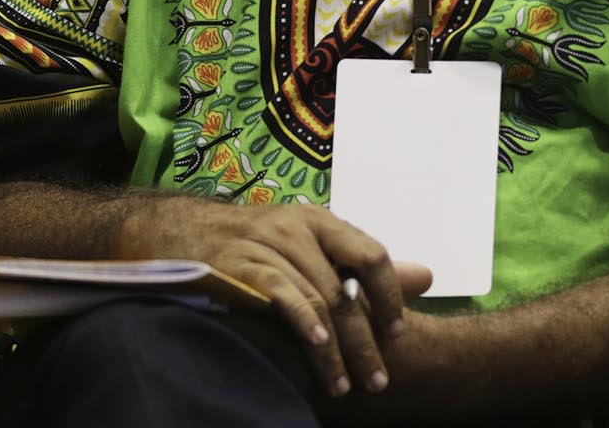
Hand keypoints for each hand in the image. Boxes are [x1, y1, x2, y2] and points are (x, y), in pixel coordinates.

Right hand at [130, 195, 430, 400]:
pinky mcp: (240, 265)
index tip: (398, 335)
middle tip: (378, 381)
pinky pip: (281, 294)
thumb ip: (364, 265)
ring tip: (344, 386)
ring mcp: (268, 243)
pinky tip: (317, 348)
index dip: (390, 296)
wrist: (181, 233)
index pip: (372, 255)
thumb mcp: (312, 248)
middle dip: (365, 341)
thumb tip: (427, 277)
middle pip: (347, 289)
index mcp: (321, 221)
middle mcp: (298, 226)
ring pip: (318, 299)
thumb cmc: (254, 247)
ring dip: (334, 350)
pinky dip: (303, 321)